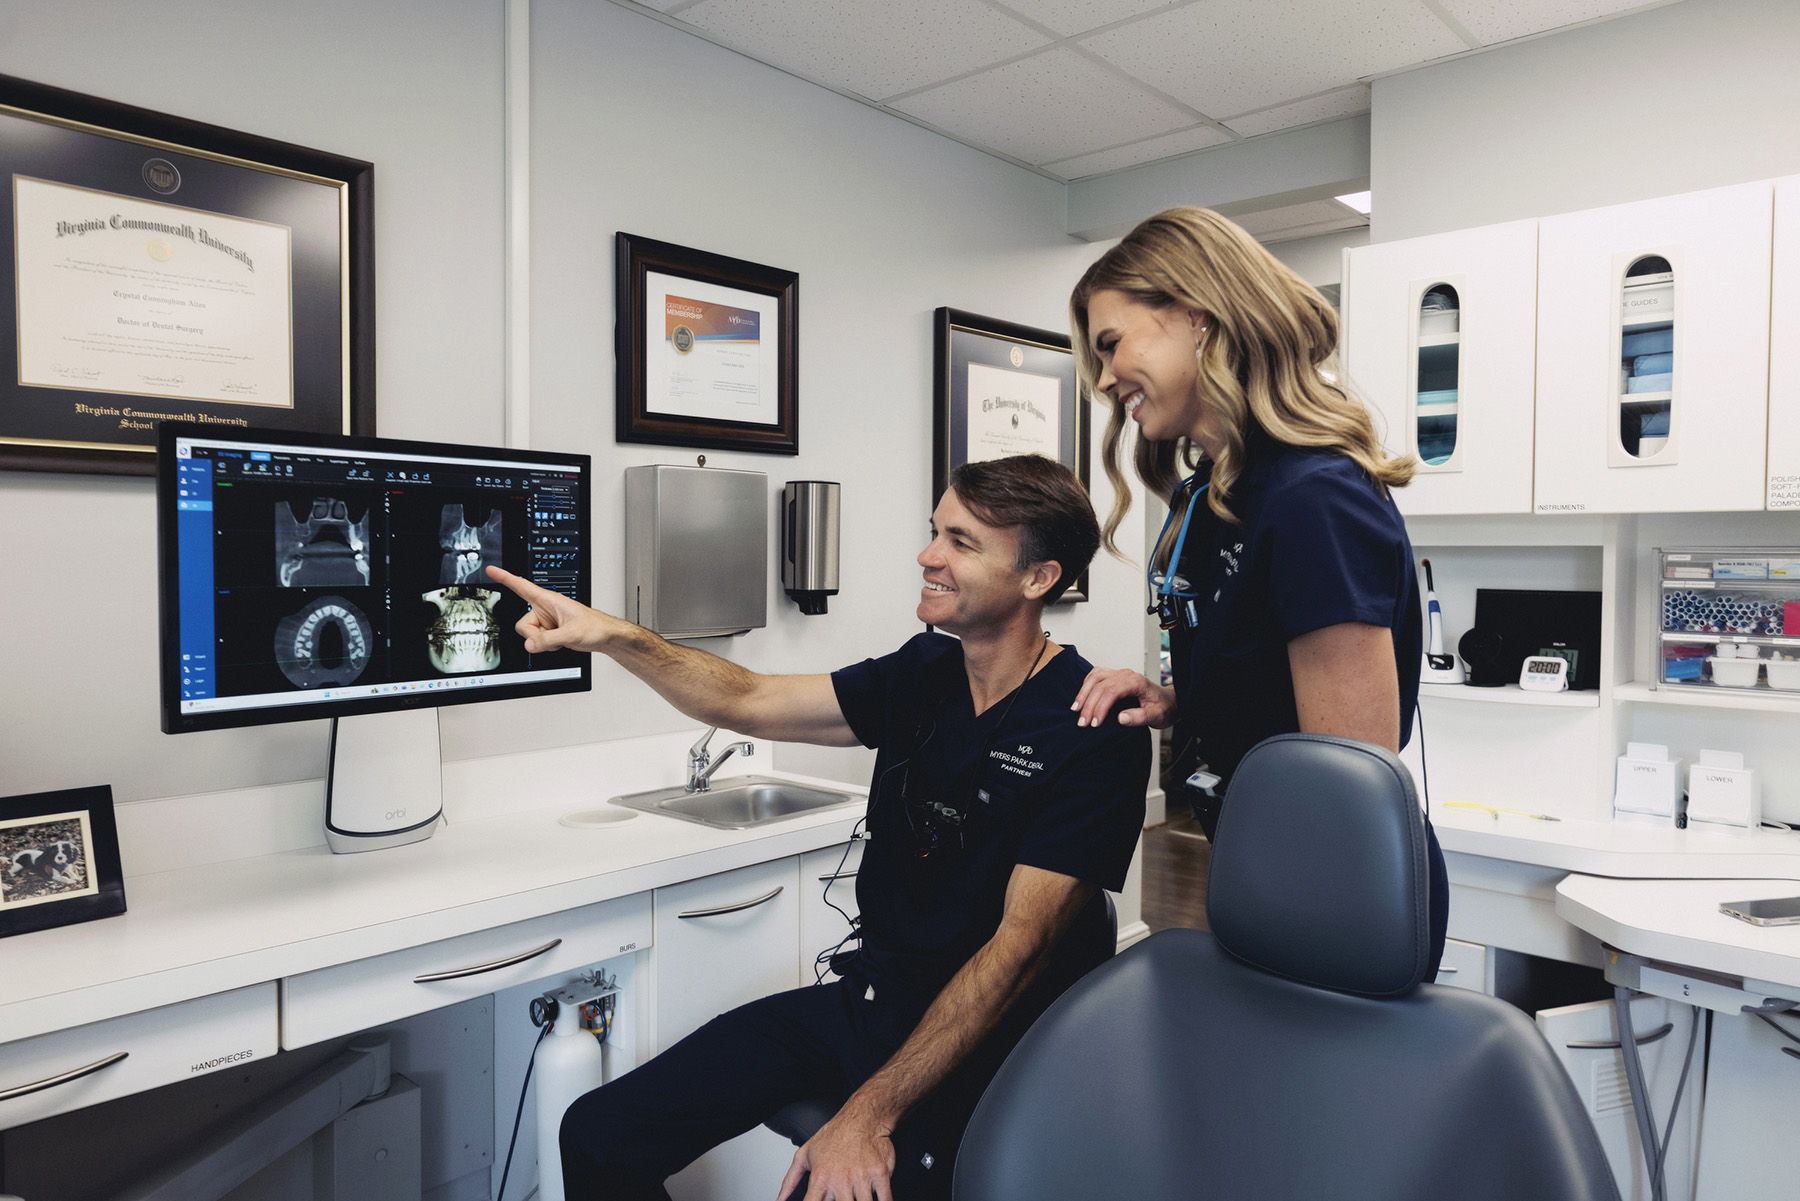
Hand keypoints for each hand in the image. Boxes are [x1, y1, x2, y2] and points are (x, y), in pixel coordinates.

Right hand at [483, 565, 617, 653]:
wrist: (605, 636)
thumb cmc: (595, 627)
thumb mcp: (571, 634)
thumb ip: (547, 640)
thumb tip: (530, 645)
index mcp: (549, 600)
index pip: (522, 586)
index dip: (505, 578)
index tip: (492, 570)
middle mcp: (545, 609)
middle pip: (522, 624)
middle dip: (535, 636)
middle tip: (554, 637)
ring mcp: (546, 621)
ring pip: (529, 635)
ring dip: (543, 642)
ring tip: (561, 638)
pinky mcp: (549, 631)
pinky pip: (537, 642)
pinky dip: (547, 646)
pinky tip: (560, 642)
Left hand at [776, 1106, 895, 1200]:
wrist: (863, 1118)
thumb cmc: (834, 1136)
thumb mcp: (805, 1154)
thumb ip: (790, 1180)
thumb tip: (780, 1200)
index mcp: (820, 1178)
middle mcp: (840, 1180)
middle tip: (841, 1199)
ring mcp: (861, 1178)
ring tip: (856, 1198)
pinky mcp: (880, 1175)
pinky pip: (885, 1199)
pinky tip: (878, 1200)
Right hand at [1070, 666, 1175, 729]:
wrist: (1168, 702)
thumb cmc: (1163, 708)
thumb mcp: (1157, 716)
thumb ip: (1140, 717)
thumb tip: (1120, 718)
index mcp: (1136, 682)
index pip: (1111, 691)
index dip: (1100, 707)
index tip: (1094, 724)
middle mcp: (1126, 675)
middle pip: (1100, 685)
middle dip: (1088, 705)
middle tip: (1082, 723)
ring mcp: (1119, 674)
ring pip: (1094, 677)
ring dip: (1083, 693)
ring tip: (1075, 710)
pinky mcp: (1114, 676)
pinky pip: (1095, 676)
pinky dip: (1085, 686)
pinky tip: (1081, 699)